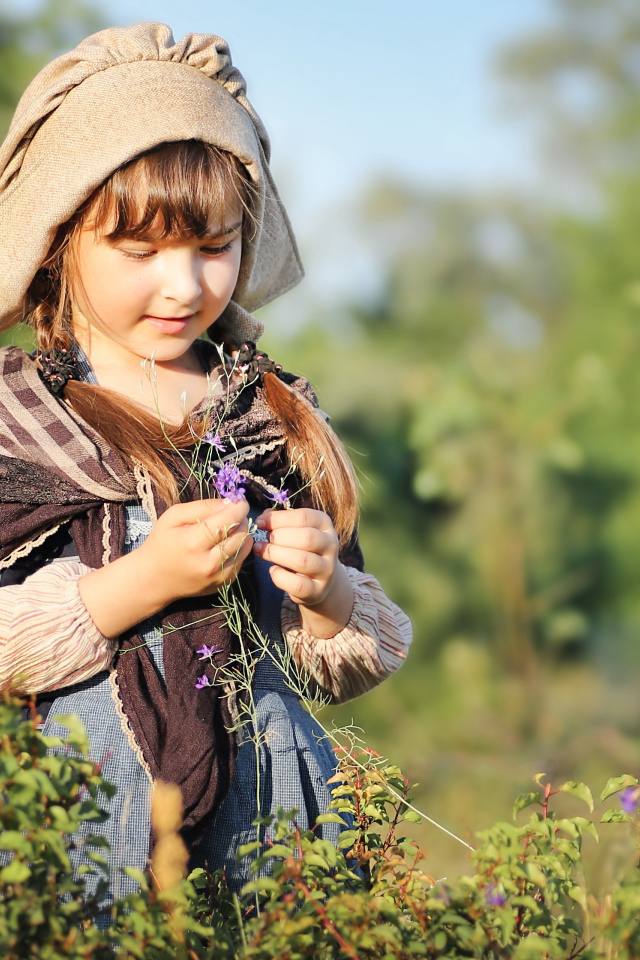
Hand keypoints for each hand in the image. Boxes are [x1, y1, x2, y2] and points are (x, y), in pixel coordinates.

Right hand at [79, 498, 251, 637]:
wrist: (154, 580)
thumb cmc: (161, 543)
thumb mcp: (174, 516)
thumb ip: (203, 506)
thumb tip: (231, 502)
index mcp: (193, 542)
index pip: (230, 519)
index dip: (239, 506)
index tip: (238, 501)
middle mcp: (209, 562)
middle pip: (242, 533)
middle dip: (240, 519)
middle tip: (229, 515)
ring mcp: (219, 576)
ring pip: (246, 546)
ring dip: (241, 533)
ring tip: (225, 530)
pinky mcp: (225, 584)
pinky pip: (242, 559)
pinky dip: (237, 548)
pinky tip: (222, 546)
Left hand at [252, 508, 353, 638]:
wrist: (319, 581)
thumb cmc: (302, 549)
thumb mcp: (296, 531)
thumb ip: (281, 522)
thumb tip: (263, 518)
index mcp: (325, 525)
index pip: (304, 517)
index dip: (279, 519)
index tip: (260, 523)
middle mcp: (331, 546)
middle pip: (306, 537)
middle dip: (278, 537)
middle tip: (262, 540)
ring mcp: (326, 570)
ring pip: (302, 560)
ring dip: (275, 554)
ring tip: (260, 551)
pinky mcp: (317, 590)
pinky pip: (297, 584)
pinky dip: (280, 576)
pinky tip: (273, 570)